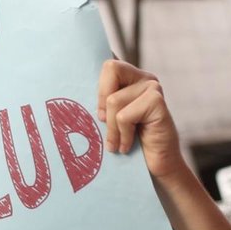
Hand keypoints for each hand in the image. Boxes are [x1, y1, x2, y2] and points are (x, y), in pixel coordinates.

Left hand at [97, 59, 185, 181]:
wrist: (155, 166)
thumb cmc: (127, 143)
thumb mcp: (108, 118)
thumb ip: (99, 100)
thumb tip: (73, 86)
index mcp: (131, 77)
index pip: (107, 63)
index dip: (99, 85)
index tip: (100, 113)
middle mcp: (143, 78)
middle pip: (110, 68)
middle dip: (102, 101)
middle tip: (106, 123)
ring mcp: (152, 87)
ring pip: (114, 100)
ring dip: (112, 128)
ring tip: (118, 143)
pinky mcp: (157, 102)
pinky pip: (124, 116)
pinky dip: (123, 135)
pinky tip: (128, 145)